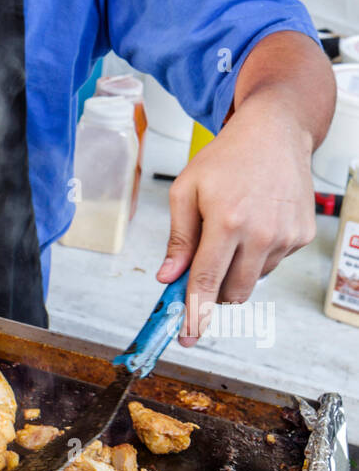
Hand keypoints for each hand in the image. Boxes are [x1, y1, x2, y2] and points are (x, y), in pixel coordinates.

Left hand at [155, 93, 316, 342]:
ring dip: (235, 271)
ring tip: (230, 232)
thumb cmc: (225, 159)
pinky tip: (253, 224)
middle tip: (200, 279)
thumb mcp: (187, 190)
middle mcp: (261, 233)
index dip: (194, 313)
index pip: (207, 281)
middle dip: (213, 295)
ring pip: (252, 281)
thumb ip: (178, 239)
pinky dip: (257, 256)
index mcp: (227, 220)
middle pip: (233, 293)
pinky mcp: (301, 236)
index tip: (186, 336)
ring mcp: (285, 237)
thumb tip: (168, 278)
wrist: (274, 134)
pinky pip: (271, 264)